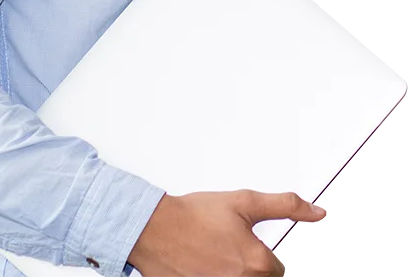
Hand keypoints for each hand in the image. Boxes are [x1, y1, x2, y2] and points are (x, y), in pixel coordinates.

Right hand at [127, 188, 325, 276]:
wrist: (154, 229)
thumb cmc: (193, 215)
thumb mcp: (243, 201)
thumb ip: (285, 205)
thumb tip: (317, 212)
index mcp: (256, 261)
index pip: (280, 269)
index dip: (264, 253)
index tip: (247, 244)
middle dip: (252, 266)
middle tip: (229, 249)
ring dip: (236, 271)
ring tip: (217, 256)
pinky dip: (219, 274)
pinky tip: (207, 264)